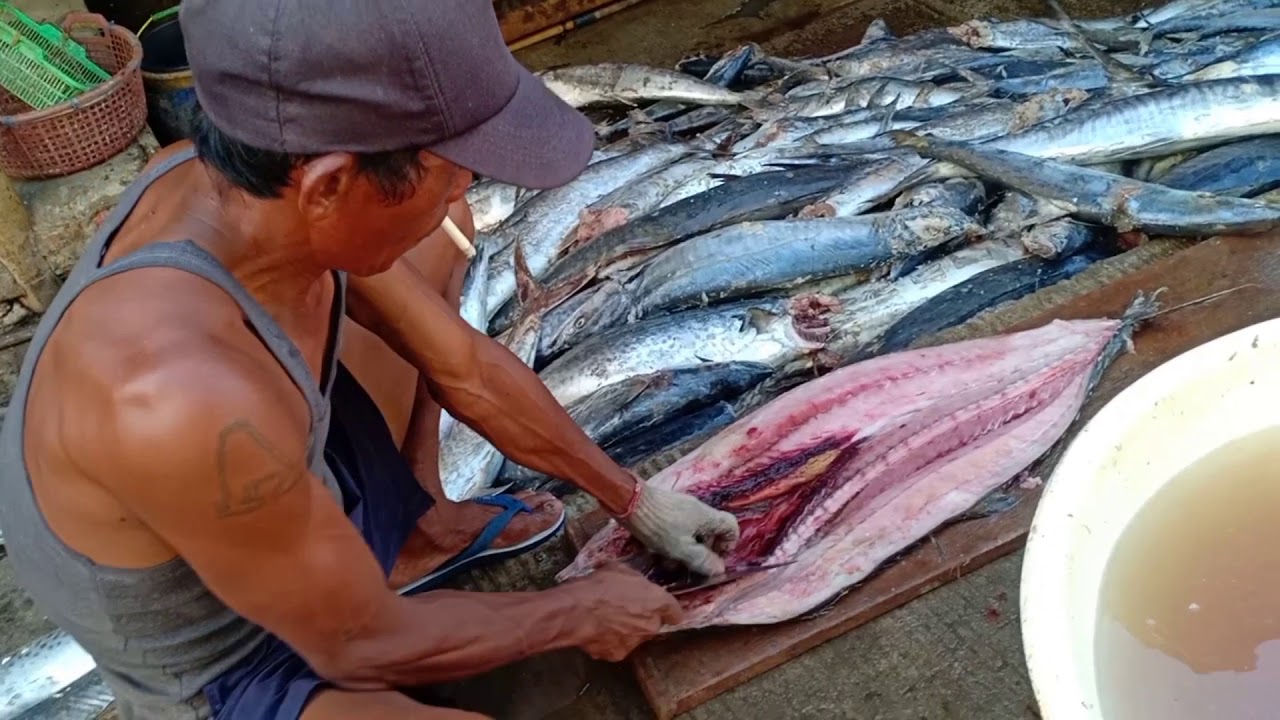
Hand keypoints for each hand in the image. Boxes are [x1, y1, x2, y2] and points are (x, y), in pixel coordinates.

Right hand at [565, 563, 683, 660]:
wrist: (576, 611)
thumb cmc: (599, 585)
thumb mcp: (618, 569)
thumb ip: (632, 578)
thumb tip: (629, 580)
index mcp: (657, 601)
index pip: (676, 612)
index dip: (669, 610)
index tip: (661, 608)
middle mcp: (651, 625)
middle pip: (653, 625)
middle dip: (642, 619)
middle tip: (624, 609)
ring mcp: (635, 643)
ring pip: (635, 638)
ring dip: (626, 631)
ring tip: (606, 621)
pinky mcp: (617, 655)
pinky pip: (616, 647)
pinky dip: (608, 642)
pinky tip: (596, 632)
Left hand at [617, 481, 740, 576]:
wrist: (629, 501)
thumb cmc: (659, 526)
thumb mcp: (682, 549)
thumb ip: (702, 560)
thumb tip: (720, 569)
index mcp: (707, 516)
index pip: (731, 526)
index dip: (729, 544)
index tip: (715, 559)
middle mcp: (698, 508)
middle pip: (710, 532)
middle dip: (702, 551)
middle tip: (690, 566)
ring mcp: (682, 506)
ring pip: (692, 532)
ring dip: (685, 549)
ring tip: (670, 562)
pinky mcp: (667, 507)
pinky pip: (678, 527)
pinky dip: (674, 540)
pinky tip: (658, 552)